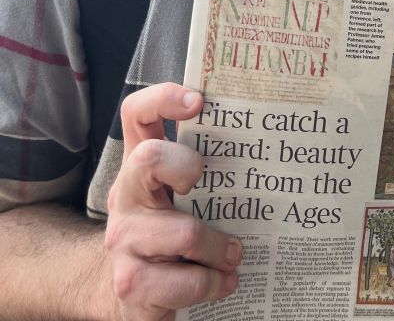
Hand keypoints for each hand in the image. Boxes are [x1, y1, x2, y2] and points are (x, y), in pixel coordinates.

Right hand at [106, 83, 242, 319]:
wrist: (133, 298)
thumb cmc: (170, 235)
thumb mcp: (180, 196)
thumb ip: (205, 172)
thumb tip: (268, 144)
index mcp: (139, 166)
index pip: (136, 113)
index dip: (162, 98)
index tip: (198, 101)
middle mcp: (126, 195)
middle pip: (150, 156)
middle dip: (188, 167)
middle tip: (205, 186)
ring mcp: (124, 238)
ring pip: (185, 231)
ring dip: (220, 247)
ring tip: (234, 255)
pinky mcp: (131, 283)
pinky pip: (186, 281)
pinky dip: (213, 283)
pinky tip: (222, 282)